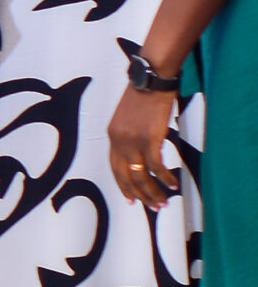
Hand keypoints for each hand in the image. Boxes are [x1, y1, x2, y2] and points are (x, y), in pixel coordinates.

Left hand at [109, 83, 182, 209]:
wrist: (152, 78)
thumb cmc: (144, 94)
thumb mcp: (128, 116)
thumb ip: (130, 135)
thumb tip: (142, 151)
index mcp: (112, 135)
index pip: (114, 168)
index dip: (123, 186)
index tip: (131, 199)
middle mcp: (118, 141)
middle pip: (126, 177)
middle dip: (139, 195)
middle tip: (151, 207)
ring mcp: (133, 141)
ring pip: (141, 176)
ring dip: (153, 192)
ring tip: (164, 202)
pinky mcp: (150, 139)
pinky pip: (156, 166)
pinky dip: (165, 178)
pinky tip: (173, 184)